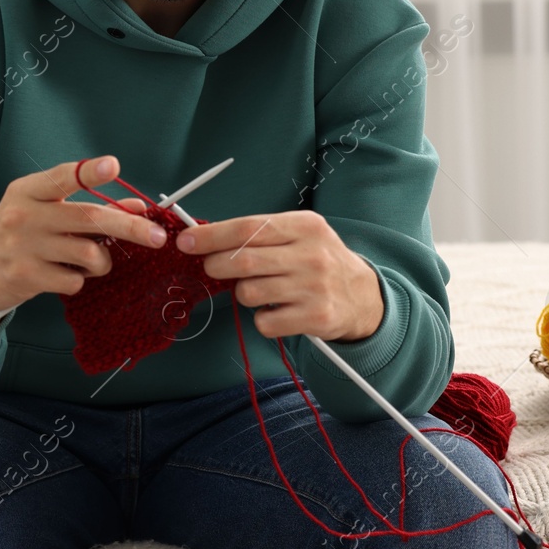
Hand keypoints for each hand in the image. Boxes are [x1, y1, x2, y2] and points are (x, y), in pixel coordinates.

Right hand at [0, 155, 167, 329]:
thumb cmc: (20, 237)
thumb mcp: (45, 212)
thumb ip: (86, 206)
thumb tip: (136, 207)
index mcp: (28, 191)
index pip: (62, 177)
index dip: (89, 172)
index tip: (114, 166)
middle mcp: (24, 214)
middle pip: (89, 217)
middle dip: (130, 227)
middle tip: (158, 237)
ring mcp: (23, 246)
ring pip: (88, 253)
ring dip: (101, 262)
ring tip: (92, 262)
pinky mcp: (25, 275)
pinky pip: (74, 280)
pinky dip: (79, 280)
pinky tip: (64, 275)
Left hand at [176, 210, 382, 342]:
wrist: (363, 297)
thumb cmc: (317, 260)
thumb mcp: (298, 234)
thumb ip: (257, 233)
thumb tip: (204, 236)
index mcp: (305, 226)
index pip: (247, 228)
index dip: (211, 236)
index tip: (186, 241)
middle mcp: (312, 255)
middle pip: (242, 261)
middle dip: (215, 265)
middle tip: (212, 268)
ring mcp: (315, 288)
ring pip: (248, 293)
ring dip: (243, 293)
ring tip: (262, 289)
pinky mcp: (316, 318)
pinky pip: (264, 322)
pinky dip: (262, 318)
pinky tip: (278, 310)